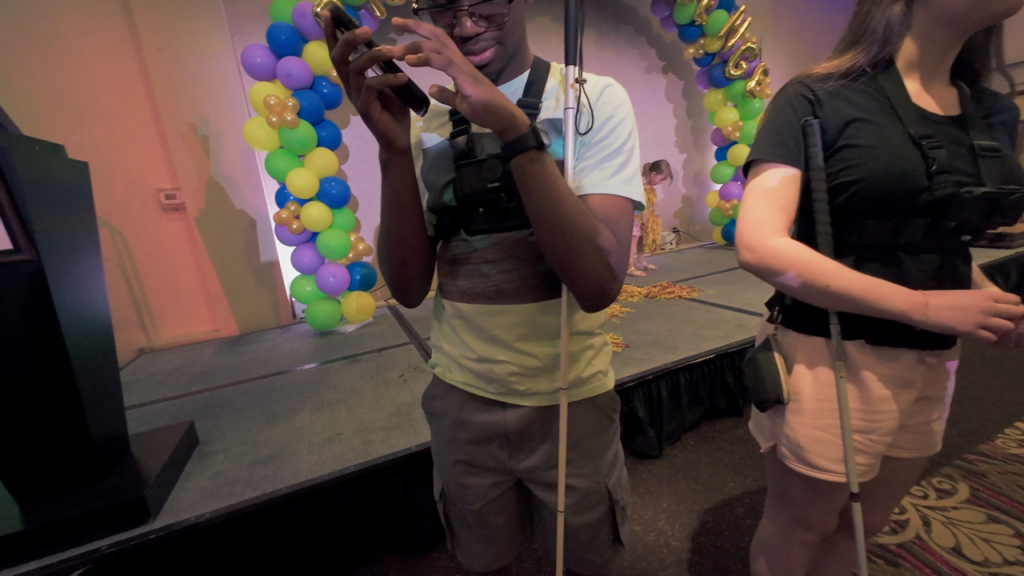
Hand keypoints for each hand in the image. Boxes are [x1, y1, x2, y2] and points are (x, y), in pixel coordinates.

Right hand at [322, 11, 410, 152]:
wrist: (397, 139)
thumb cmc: (393, 110)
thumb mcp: (390, 83)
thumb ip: (384, 67)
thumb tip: (386, 47)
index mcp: (353, 77)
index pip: (338, 51)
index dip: (331, 33)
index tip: (329, 13)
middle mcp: (349, 85)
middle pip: (338, 58)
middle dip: (349, 40)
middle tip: (366, 30)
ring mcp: (355, 97)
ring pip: (355, 69)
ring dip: (374, 56)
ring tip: (393, 51)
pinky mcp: (365, 109)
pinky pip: (372, 87)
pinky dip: (388, 79)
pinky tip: (402, 78)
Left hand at [387, 18, 529, 141]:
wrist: (502, 118)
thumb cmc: (485, 110)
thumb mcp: (459, 102)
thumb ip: (446, 94)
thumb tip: (432, 88)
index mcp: (457, 64)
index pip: (437, 41)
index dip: (419, 32)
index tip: (400, 28)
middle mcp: (459, 60)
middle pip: (436, 35)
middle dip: (415, 26)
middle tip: (395, 23)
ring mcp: (462, 66)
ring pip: (437, 46)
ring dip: (414, 45)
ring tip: (396, 51)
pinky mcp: (464, 76)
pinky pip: (442, 62)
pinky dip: (425, 58)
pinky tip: (410, 61)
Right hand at [910, 289, 1023, 343]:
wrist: (924, 307)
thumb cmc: (941, 297)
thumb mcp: (966, 294)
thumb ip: (980, 300)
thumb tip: (990, 306)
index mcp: (986, 294)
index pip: (1014, 299)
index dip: (1013, 306)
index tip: (1006, 310)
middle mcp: (988, 306)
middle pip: (1016, 313)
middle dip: (1014, 318)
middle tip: (1004, 322)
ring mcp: (982, 320)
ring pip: (1007, 327)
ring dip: (1002, 329)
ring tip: (992, 330)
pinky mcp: (972, 332)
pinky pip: (991, 338)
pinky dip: (989, 339)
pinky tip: (981, 337)